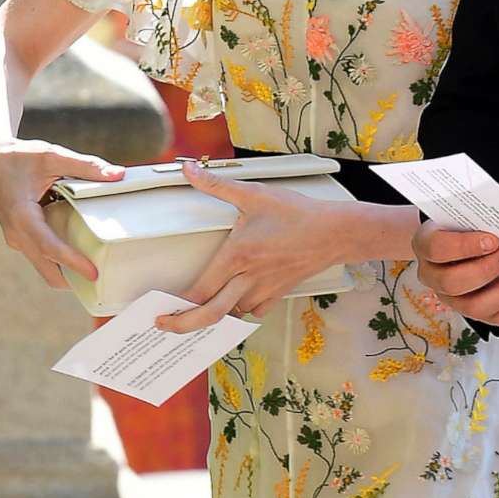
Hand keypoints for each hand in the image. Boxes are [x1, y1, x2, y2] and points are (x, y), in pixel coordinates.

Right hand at [0, 138, 124, 289]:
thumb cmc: (18, 156)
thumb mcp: (52, 156)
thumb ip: (86, 166)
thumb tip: (118, 174)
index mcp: (21, 216)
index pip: (50, 248)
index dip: (73, 262)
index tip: (94, 274)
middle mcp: (16, 234)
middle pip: (47, 272)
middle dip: (73, 280)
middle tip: (102, 282)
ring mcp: (16, 240)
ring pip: (45, 268)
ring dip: (68, 272)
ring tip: (97, 270)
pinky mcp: (20, 240)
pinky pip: (42, 258)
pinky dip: (60, 261)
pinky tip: (81, 254)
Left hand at [154, 166, 363, 331]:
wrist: (336, 232)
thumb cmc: (297, 213)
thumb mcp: (253, 194)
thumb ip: (216, 184)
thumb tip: (189, 170)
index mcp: (237, 256)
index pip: (201, 290)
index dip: (178, 305)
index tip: (162, 309)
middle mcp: (249, 278)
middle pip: (212, 313)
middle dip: (185, 325)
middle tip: (166, 327)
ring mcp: (265, 289)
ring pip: (233, 314)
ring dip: (215, 315)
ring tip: (197, 314)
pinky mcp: (279, 292)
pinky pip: (254, 311)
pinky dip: (241, 311)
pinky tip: (235, 303)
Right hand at [412, 223, 498, 327]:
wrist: (459, 244)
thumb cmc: (462, 229)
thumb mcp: (463, 217)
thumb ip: (477, 221)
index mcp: (425, 247)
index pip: (437, 249)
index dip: (465, 246)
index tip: (492, 240)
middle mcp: (433, 278)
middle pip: (453, 283)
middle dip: (487, 270)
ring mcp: (452, 299)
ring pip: (474, 307)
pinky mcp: (473, 313)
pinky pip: (495, 318)